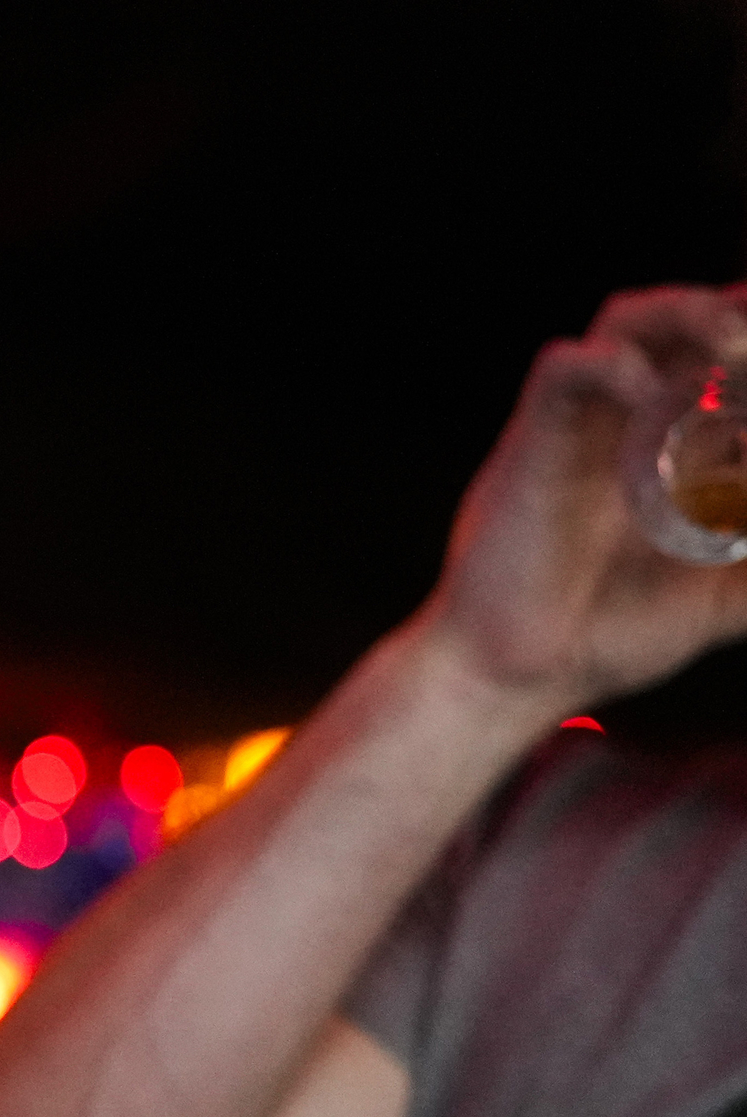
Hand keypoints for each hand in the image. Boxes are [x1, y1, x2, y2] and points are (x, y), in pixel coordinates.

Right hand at [418, 282, 746, 719]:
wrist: (518, 680)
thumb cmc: (609, 638)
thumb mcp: (725, 601)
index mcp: (684, 444)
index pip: (732, 358)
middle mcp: (634, 421)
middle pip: (689, 320)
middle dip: (740, 312)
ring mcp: (583, 426)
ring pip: (627, 319)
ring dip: (687, 310)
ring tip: (735, 339)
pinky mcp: (532, 443)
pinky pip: (561, 370)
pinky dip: (609, 364)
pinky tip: (650, 392)